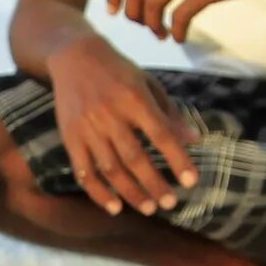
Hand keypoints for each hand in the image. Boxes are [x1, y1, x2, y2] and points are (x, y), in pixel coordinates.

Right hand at [49, 38, 198, 215]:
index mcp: (134, 99)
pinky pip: (84, 171)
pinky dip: (98, 192)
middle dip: (154, 184)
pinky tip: (114, 207)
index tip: (191, 182)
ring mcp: (88, 127)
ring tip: (149, 208)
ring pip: (110, 168)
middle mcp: (110, 114)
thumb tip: (195, 141)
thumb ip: (170, 114)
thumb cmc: (118, 72)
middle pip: (134, 157)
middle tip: (170, 203)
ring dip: (131, 192)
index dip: (177, 160)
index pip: (161, 135)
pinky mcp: (70, 137)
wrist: (74, 56)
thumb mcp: (148, 85)